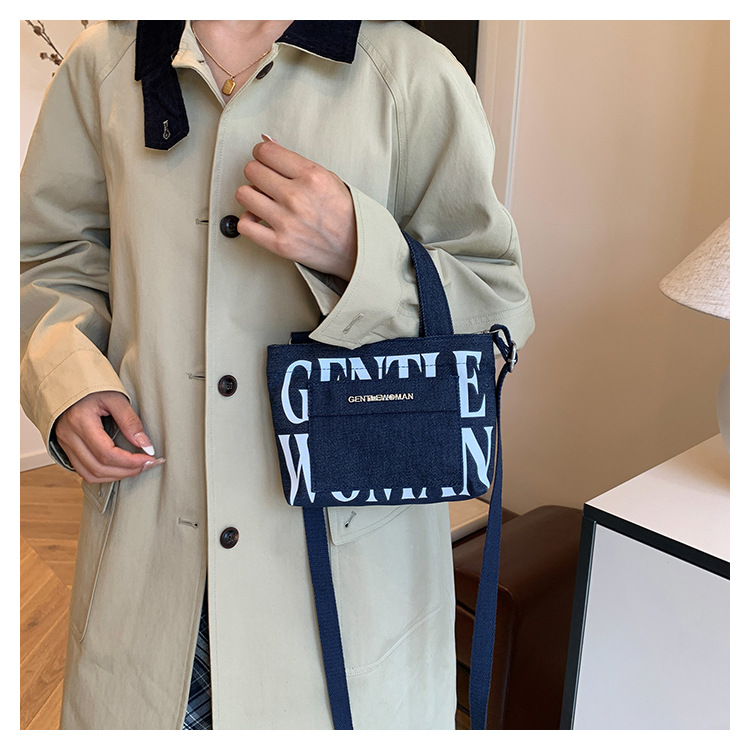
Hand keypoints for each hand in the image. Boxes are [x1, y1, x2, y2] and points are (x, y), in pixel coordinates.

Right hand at [54, 391, 163, 483]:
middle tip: (148, 464)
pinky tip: (119, 467)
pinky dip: (103, 474)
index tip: (150, 459)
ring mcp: (65, 444)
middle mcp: (69, 436)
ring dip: (115, 476)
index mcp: (80, 421)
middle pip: (98, 468)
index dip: (131, 462)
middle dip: (127, 471)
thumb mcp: (115, 397)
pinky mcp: (66, 447)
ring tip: (136, 468)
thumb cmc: (92, 386)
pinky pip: (83, 470)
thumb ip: (130, 421)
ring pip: (89, 474)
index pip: (106, 453)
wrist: (68, 381)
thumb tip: (146, 445)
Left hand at [235, 136, 356, 280]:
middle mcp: (297, 197)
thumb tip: (268, 144)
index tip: (265, 160)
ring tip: (264, 200)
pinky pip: (245, 225)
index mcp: (311, 176)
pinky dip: (249, 221)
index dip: (262, 154)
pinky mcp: (280, 244)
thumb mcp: (328, 178)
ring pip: (243, 194)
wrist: (356, 248)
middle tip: (267, 181)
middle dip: (257, 173)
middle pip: (252, 170)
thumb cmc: (344, 213)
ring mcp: (287, 222)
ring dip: (251, 195)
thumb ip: (296, 163)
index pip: (266, 152)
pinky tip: (260, 219)